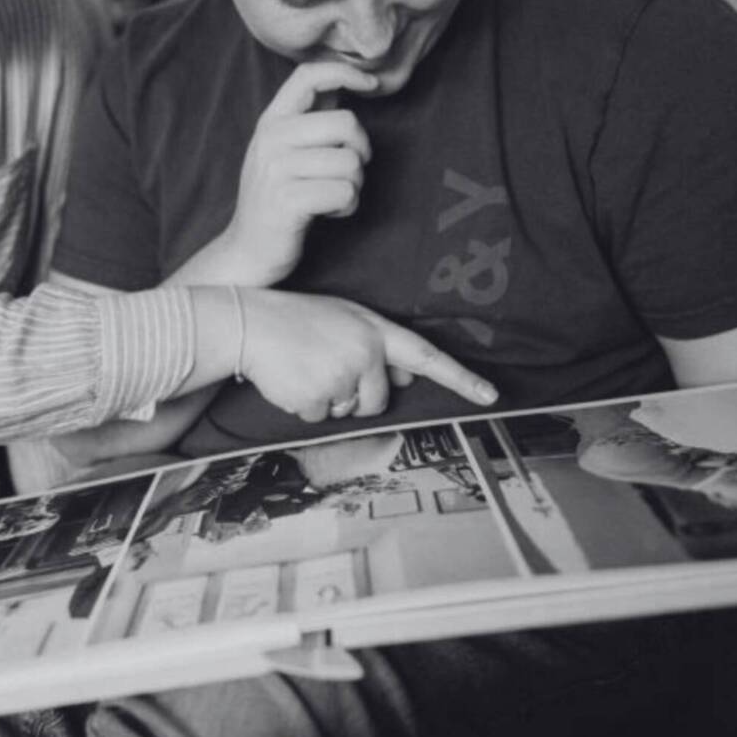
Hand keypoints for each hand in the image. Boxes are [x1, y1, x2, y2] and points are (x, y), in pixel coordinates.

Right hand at [213, 61, 379, 285]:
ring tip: (331, 196)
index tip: (371, 84)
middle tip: (346, 172)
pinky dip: (347, 206)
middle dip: (361, 151)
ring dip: (354, 185)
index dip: (346, 72)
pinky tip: (328, 213)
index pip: (308, 76)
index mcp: (271, 121)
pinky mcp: (288, 201)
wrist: (248, 250)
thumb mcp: (283, 150)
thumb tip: (343, 84)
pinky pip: (345, 192)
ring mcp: (276, 170)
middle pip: (346, 123)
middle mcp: (271, 139)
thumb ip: (309, 118)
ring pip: (350, 162)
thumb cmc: (277, 198)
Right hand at [240, 289, 497, 421]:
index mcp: (374, 329)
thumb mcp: (342, 318)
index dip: (460, 378)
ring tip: (305, 367)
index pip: (426, 357)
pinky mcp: (318, 396)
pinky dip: (305, 406)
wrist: (246, 322)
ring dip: (328, 399)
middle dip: (355, 396)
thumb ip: (376, 344)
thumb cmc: (293, 319)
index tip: (490, 396)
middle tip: (325, 368)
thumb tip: (407, 377)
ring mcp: (342, 375)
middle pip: (379, 400)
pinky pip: (320, 418)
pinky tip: (291, 379)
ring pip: (348, 411)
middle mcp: (365, 352)